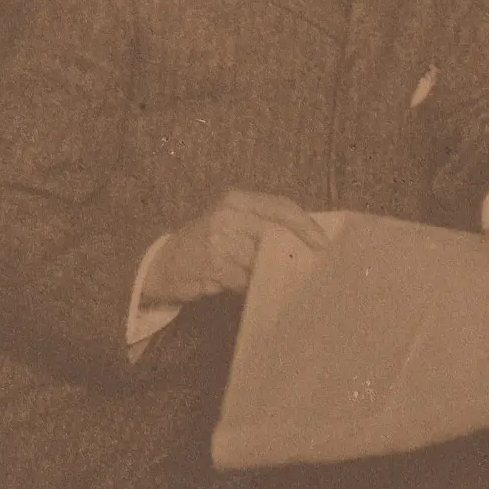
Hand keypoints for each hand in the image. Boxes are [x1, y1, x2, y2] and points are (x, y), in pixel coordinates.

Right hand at [142, 189, 327, 305]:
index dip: (307, 226)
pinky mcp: (213, 265)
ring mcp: (219, 239)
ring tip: (281, 280)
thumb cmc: (209, 243)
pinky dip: (253, 287)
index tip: (325, 244)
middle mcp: (228, 214)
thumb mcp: (233, 223)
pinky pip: (246, 280)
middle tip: (313, 268)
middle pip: (277, 234)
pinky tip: (253, 289)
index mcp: (237, 199)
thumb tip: (309, 241)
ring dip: (275, 274)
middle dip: (297, 253)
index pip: (282, 207)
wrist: (164, 264)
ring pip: (264, 260)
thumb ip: (263, 224)